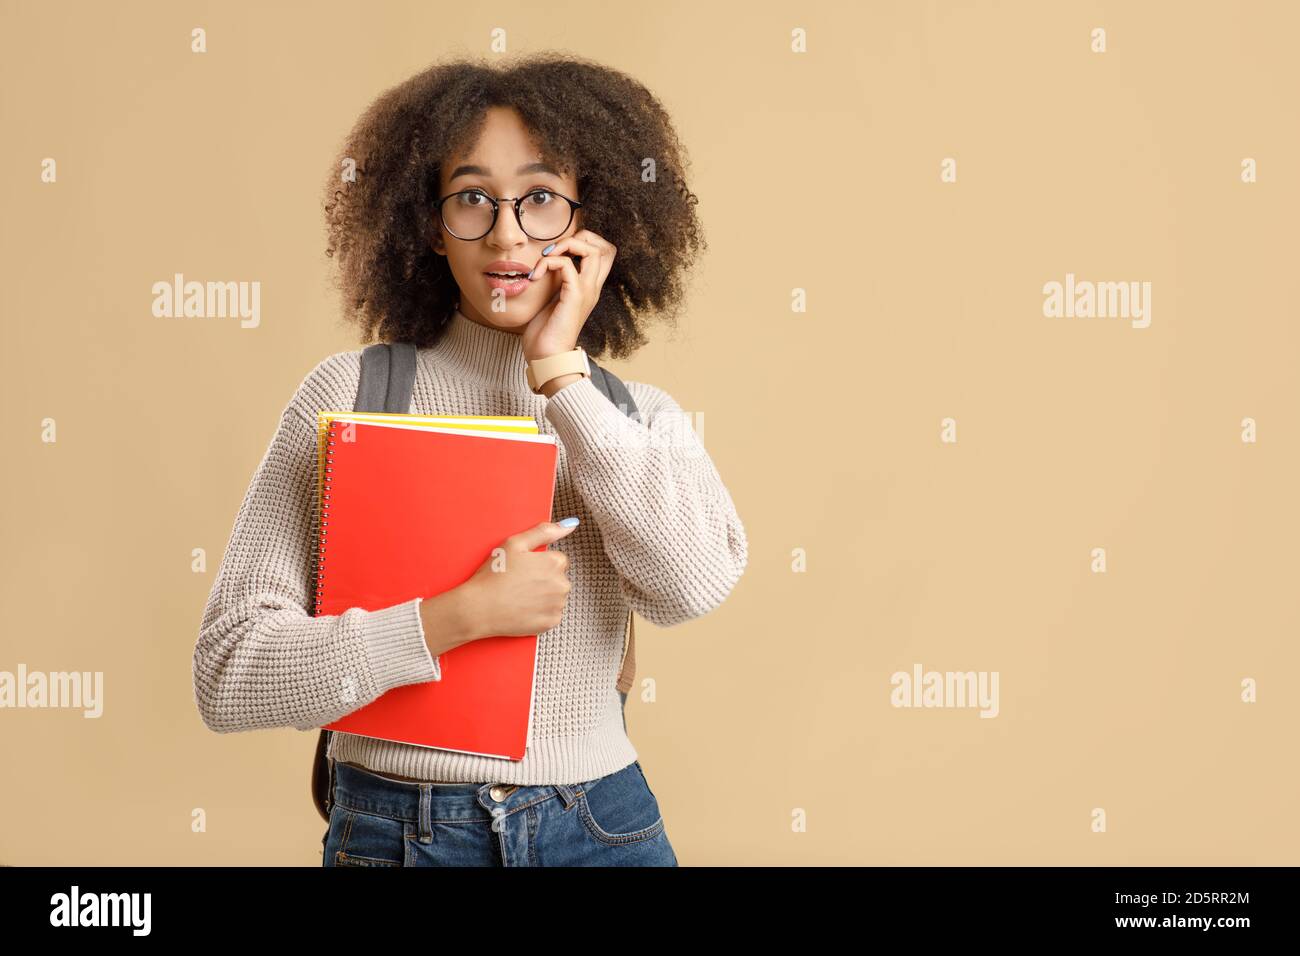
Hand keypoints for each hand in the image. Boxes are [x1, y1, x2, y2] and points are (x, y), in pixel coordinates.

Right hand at [446, 519, 580, 639]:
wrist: (478, 608)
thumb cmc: (494, 575)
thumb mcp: (515, 543)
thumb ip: (544, 531)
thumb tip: (570, 525)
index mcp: (555, 562)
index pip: (558, 560)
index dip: (539, 563)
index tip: (524, 569)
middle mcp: (562, 584)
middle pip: (558, 578)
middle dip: (544, 579)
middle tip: (519, 583)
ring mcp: (557, 605)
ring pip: (555, 597)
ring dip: (543, 596)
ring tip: (519, 596)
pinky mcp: (551, 622)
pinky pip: (551, 614)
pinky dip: (540, 613)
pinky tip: (523, 609)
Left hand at [521, 229, 616, 362]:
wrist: (547, 358)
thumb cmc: (545, 334)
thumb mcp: (551, 299)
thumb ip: (555, 280)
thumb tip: (546, 261)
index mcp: (589, 288)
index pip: (604, 253)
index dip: (585, 241)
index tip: (559, 251)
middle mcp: (592, 288)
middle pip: (605, 247)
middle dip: (578, 237)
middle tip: (553, 251)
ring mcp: (586, 292)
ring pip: (592, 251)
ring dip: (565, 245)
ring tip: (545, 258)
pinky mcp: (573, 297)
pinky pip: (566, 265)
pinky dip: (548, 262)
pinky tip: (535, 276)